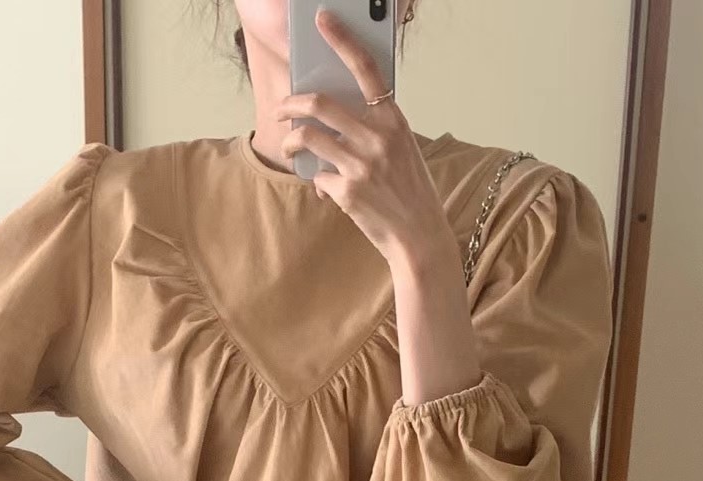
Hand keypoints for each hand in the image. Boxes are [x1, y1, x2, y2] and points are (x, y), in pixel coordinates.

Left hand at [279, 10, 479, 403]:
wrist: (419, 236)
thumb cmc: (410, 192)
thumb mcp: (401, 151)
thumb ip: (374, 130)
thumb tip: (337, 119)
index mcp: (394, 118)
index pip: (366, 68)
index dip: (341, 39)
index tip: (322, 19)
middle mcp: (377, 136)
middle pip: (320, 104)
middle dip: (292, 104)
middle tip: (283, 110)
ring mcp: (360, 164)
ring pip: (308, 138)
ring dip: (290, 140)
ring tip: (290, 146)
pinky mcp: (346, 191)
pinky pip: (317, 176)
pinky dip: (316, 180)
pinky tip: (324, 187)